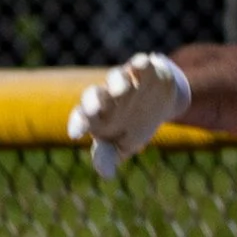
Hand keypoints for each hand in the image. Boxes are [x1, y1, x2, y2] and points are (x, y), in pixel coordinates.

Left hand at [67, 53, 191, 178]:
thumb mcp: (122, 145)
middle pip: (94, 94)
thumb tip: (105, 173)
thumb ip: (110, 156)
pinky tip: (142, 63)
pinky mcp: (144, 70)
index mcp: (97, 116)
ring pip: (115, 76)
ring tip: (122, 90)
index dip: (78, 123)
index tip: (75, 135)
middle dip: (93, 100)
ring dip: (117, 82)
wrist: (160, 105)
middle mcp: (107, 96)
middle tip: (95, 108)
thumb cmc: (134, 128)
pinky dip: (140, 63)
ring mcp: (125, 80)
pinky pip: (140, 64)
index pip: (82, 117)